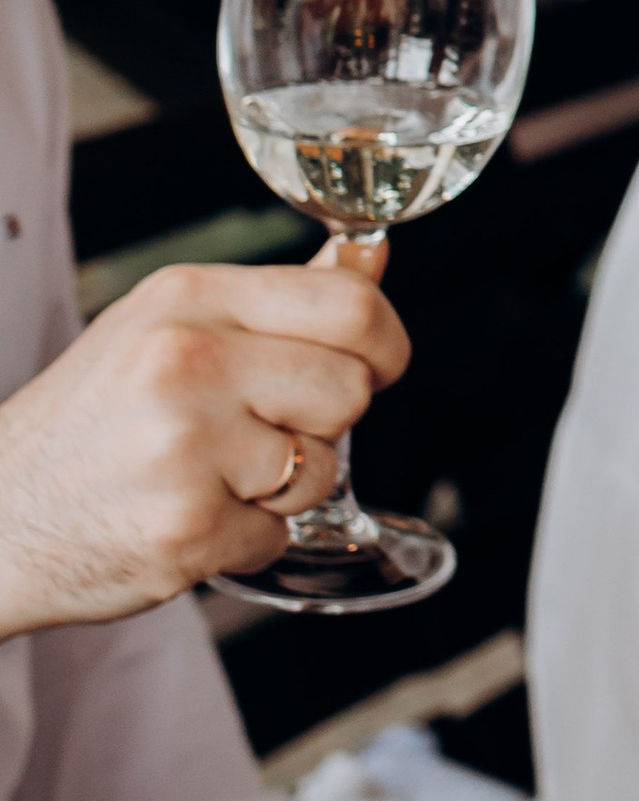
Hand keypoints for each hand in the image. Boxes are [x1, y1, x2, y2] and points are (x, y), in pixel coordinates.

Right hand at [0, 240, 404, 638]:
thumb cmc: (90, 418)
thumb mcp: (167, 325)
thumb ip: (278, 299)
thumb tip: (371, 261)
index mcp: (188, 299)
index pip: (349, 307)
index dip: (385, 343)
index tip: (377, 364)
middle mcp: (187, 363)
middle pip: (350, 389)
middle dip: (324, 421)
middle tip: (260, 431)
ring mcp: (184, 449)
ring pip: (323, 469)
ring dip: (284, 488)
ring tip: (209, 475)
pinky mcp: (186, 530)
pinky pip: (278, 536)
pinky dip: (244, 538)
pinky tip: (186, 517)